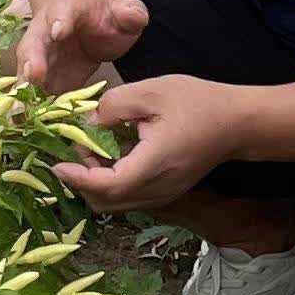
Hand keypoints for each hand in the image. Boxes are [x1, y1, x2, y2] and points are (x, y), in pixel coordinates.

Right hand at [7, 0, 148, 94]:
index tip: (59, 30)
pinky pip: (32, 94)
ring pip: (27, 72)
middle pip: (34, 43)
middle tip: (34, 74)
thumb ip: (130, 13)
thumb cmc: (105, 16)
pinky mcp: (42, 81)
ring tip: (21, 108)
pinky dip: (29, 108)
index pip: (63, 11)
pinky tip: (26, 124)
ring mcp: (39, 58)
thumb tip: (134, 16)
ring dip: (24, 90)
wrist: (85, 24)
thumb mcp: (122, 11)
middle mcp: (44, 32)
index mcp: (68, 9)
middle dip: (33, 58)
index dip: (60, 20)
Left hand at [51, 75, 253, 212]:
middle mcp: (158, 189)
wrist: (237, 123)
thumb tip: (87, 124)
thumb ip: (112, 106)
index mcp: (155, 164)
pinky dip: (110, 184)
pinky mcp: (164, 193)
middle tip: (77, 148)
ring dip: (95, 183)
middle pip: (106, 202)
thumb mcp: (151, 91)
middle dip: (81, 180)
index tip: (58, 163)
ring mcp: (162, 196)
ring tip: (92, 149)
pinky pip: (128, 198)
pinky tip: (110, 156)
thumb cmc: (197, 103)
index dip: (78, 178)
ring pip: (115, 204)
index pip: (108, 185)